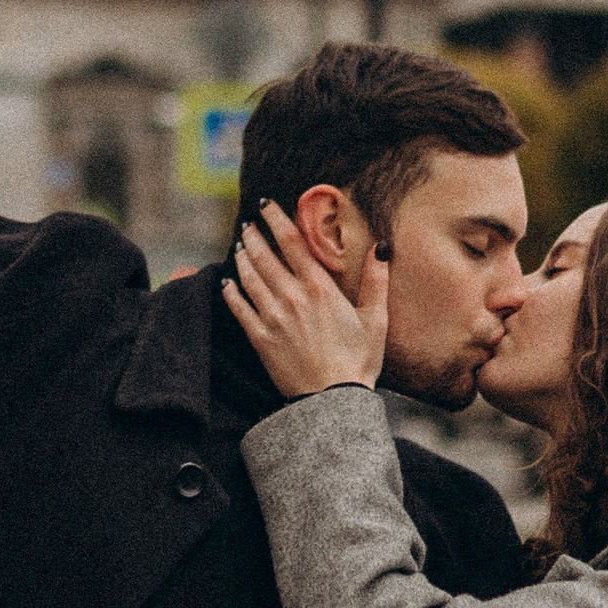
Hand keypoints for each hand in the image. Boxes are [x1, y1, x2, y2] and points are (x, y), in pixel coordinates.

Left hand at [223, 201, 388, 398]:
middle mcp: (292, 298)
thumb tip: (380, 248)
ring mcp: (273, 318)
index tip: (266, 205)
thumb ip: (376, 282)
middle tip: (248, 224)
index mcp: (320, 289)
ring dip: (242, 258)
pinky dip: (231, 292)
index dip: (277, 219)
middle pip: (265, 256)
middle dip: (254, 236)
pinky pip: (239, 309)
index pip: (292, 243)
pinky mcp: (260, 340)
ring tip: (239, 246)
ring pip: (249, 278)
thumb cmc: (359, 362)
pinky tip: (227, 283)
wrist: (333, 402)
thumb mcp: (376, 320)